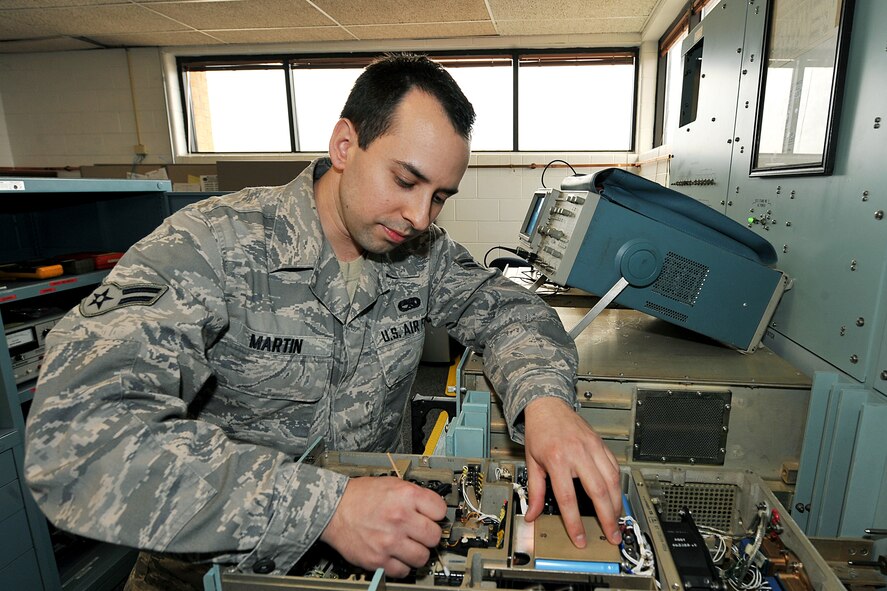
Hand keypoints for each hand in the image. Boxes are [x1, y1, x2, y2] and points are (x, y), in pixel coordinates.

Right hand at [319, 476, 446, 577]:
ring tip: (408, 545)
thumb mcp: (391, 484)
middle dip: (428, 534)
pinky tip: (395, 555)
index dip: (436, 513)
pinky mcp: (378, 559)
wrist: (332, 509)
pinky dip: (401, 566)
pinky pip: (403, 571)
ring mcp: (389, 541)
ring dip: (417, 552)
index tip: (432, 516)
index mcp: (405, 496)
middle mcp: (399, 518)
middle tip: (420, 533)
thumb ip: (413, 496)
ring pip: (422, 557)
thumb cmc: (359, 496)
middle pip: (434, 536)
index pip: (440, 510)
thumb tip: (433, 509)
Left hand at [522, 397, 622, 545]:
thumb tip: (532, 514)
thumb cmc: (539, 432)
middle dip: (607, 518)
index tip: (580, 538)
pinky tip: (616, 496)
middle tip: (611, 535)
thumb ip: (534, 491)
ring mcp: (592, 447)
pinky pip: (614, 467)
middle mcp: (577, 453)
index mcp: (557, 459)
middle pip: (598, 491)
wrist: (548, 406)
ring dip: (616, 504)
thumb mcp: (531, 462)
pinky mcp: (601, 444)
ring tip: (616, 520)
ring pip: (612, 480)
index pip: (568, 498)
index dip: (574, 522)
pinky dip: (617, 485)